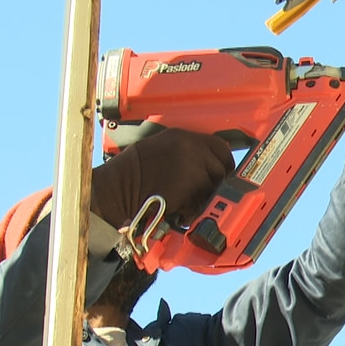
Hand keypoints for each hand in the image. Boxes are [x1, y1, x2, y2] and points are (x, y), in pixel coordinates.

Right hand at [91, 128, 234, 227]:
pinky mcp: (189, 189)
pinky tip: (179, 206)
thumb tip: (209, 160)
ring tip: (186, 198)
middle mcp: (191, 149)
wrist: (119, 187)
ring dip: (203, 196)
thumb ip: (188, 149)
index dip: (225, 162)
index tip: (223, 171)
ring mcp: (192, 169)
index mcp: (184, 137)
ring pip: (213, 187)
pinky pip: (201, 202)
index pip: (221, 147)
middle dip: (215, 182)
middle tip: (203, 190)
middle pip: (221, 169)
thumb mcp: (164, 145)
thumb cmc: (135, 169)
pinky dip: (193, 208)